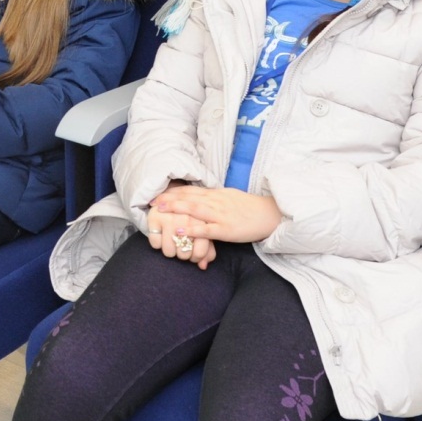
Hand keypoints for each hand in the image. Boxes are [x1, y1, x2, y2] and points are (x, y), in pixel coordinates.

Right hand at [143, 208, 216, 267]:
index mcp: (202, 221)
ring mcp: (170, 217)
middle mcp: (187, 219)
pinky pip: (155, 244)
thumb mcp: (203, 230)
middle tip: (181, 244)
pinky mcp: (154, 217)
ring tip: (171, 240)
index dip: (195, 258)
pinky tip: (161, 233)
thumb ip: (208, 250)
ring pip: (169, 251)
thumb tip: (203, 266)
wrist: (172, 195)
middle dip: (182, 253)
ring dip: (169, 250)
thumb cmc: (190, 218)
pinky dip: (157, 242)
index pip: (199, 253)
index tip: (193, 253)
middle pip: (184, 255)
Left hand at [151, 186, 283, 244]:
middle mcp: (216, 201)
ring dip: (177, 208)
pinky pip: (207, 228)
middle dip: (169, 198)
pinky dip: (193, 229)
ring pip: (195, 209)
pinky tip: (181, 230)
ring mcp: (220, 214)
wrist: (270, 214)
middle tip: (151, 200)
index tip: (157, 193)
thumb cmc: (249, 208)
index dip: (173, 191)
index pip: (191, 190)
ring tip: (160, 210)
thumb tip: (199, 199)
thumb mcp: (229, 198)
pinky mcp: (226, 229)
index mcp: (216, 194)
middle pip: (189, 197)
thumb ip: (213, 199)